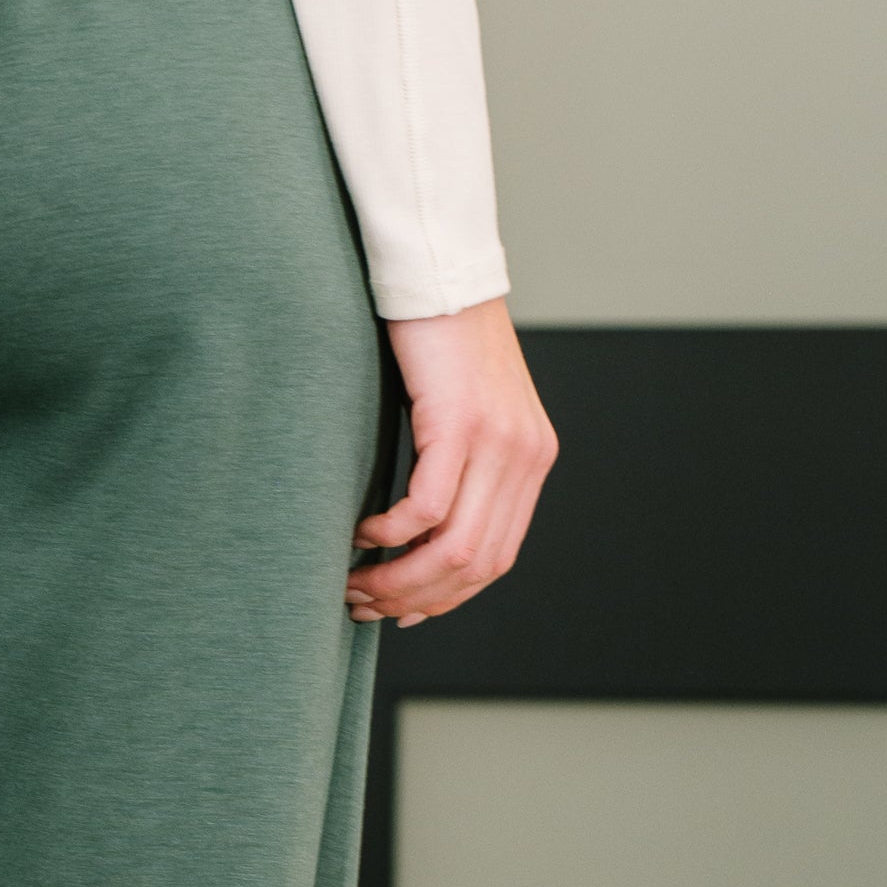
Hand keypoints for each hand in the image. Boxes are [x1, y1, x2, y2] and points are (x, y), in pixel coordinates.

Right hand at [346, 295, 555, 627]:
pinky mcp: (460, 424)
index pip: (498, 558)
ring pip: (452, 549)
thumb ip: (464, 467)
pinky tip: (359, 532)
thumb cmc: (441, 342)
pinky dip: (388, 534)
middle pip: (476, 565)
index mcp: (532, 459)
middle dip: (415, 599)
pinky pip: (425, 509)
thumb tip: (425, 530)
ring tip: (355, 580)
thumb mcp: (466, 412)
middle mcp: (525, 457)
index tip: (402, 611)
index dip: (447, 598)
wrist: (440, 275)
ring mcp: (498, 442)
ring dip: (397, 578)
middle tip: (363, 603)